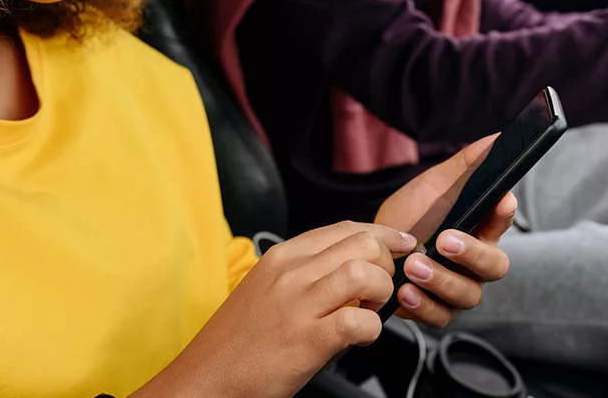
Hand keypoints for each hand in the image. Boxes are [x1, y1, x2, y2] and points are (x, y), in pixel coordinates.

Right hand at [139, 222, 415, 397]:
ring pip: (365, 273)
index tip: (402, 245)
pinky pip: (360, 320)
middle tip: (377, 292)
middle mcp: (291, 273)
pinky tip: (359, 338)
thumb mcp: (266, 289)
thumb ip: (304, 272)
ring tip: (368, 311)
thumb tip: (350, 267)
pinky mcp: (308, 340)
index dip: (383, 235)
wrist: (205, 379)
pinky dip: (371, 329)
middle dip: (385, 266)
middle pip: (363, 244)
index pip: (345, 228)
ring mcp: (299, 305)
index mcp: (282, 257)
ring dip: (381, 293)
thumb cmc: (238, 342)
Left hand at [375, 137, 515, 327]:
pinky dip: (423, 305)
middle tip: (444, 240)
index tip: (500, 199)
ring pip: (468, 294)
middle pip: (494, 266)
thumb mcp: (434, 185)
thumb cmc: (411, 214)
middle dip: (472, 254)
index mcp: (480, 228)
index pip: (502, 220)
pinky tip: (404, 291)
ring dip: (442, 280)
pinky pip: (440, 316)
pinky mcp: (436, 310)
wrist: (370, 247)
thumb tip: (495, 138)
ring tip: (413, 266)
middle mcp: (475, 263)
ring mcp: (458, 288)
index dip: (504, 213)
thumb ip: (465, 165)